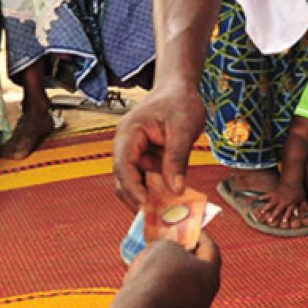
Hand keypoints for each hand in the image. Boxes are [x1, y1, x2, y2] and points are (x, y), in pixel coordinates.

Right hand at [113, 85, 204, 208]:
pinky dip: (155, 190)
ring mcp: (134, 151)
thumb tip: (176, 190)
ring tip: (164, 214)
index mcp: (130, 133)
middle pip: (123, 178)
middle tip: (154, 219)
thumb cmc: (180, 102)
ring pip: (134, 181)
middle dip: (137, 198)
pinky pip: (146, 177)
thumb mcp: (184, 129)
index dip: (132, 187)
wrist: (179, 89)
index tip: (146, 206)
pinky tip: (169, 201)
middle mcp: (126, 144)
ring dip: (147, 196)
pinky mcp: (144, 157)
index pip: (123, 165)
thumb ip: (178, 159)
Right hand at [119, 234, 220, 307]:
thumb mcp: (166, 246)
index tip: (187, 228)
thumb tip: (174, 251)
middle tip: (174, 243)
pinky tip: (150, 278)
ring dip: (175, 270)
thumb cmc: (157, 272)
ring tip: (157, 259)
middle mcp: (207, 293)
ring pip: (186, 282)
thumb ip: (175, 244)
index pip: (210, 248)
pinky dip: (167, 284)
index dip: (198, 234)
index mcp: (211, 273)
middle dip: (187, 253)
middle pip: (200, 267)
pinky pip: (176, 295)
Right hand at [254, 182, 307, 228]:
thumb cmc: (298, 189)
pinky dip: (262, 197)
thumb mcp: (303, 197)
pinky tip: (258, 199)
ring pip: (271, 204)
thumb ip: (305, 204)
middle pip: (277, 210)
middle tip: (269, 221)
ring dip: (266, 208)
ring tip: (261, 213)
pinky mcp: (274, 192)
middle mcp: (283, 202)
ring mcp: (278, 197)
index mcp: (290, 204)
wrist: (293, 180)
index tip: (283, 223)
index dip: (286, 218)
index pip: (288, 213)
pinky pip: (267, 195)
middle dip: (273, 216)